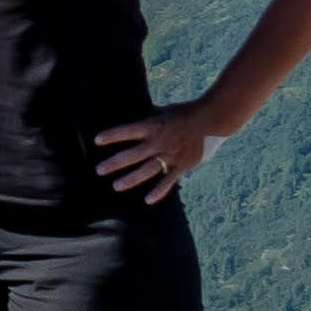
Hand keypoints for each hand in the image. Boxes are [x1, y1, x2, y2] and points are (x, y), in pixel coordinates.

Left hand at [93, 107, 221, 200]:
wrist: (214, 119)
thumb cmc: (188, 112)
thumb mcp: (165, 111)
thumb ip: (150, 117)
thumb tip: (136, 112)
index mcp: (154, 126)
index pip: (128, 131)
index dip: (112, 135)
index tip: (97, 140)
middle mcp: (159, 142)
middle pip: (133, 154)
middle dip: (114, 163)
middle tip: (99, 170)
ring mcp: (170, 155)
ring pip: (147, 170)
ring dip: (131, 179)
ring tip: (116, 186)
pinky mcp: (182, 165)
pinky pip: (168, 181)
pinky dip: (158, 191)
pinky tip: (147, 200)